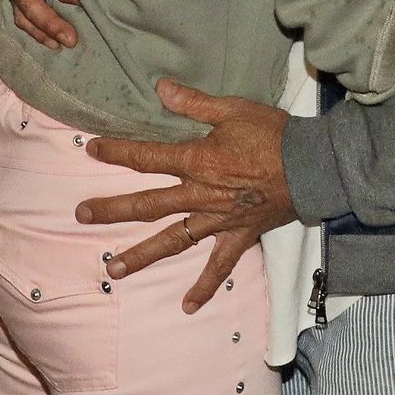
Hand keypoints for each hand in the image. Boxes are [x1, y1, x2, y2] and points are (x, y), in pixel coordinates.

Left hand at [79, 81, 295, 310]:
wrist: (313, 167)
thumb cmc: (273, 134)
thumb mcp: (233, 109)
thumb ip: (194, 102)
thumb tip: (160, 88)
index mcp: (197, 162)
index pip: (148, 158)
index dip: (118, 153)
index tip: (92, 150)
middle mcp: (201, 196)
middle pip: (149, 205)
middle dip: (113, 210)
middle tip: (81, 215)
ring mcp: (218, 221)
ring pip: (173, 241)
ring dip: (142, 256)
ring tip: (113, 270)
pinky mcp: (239, 236)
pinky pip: (218, 266)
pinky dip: (204, 288)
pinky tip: (187, 306)